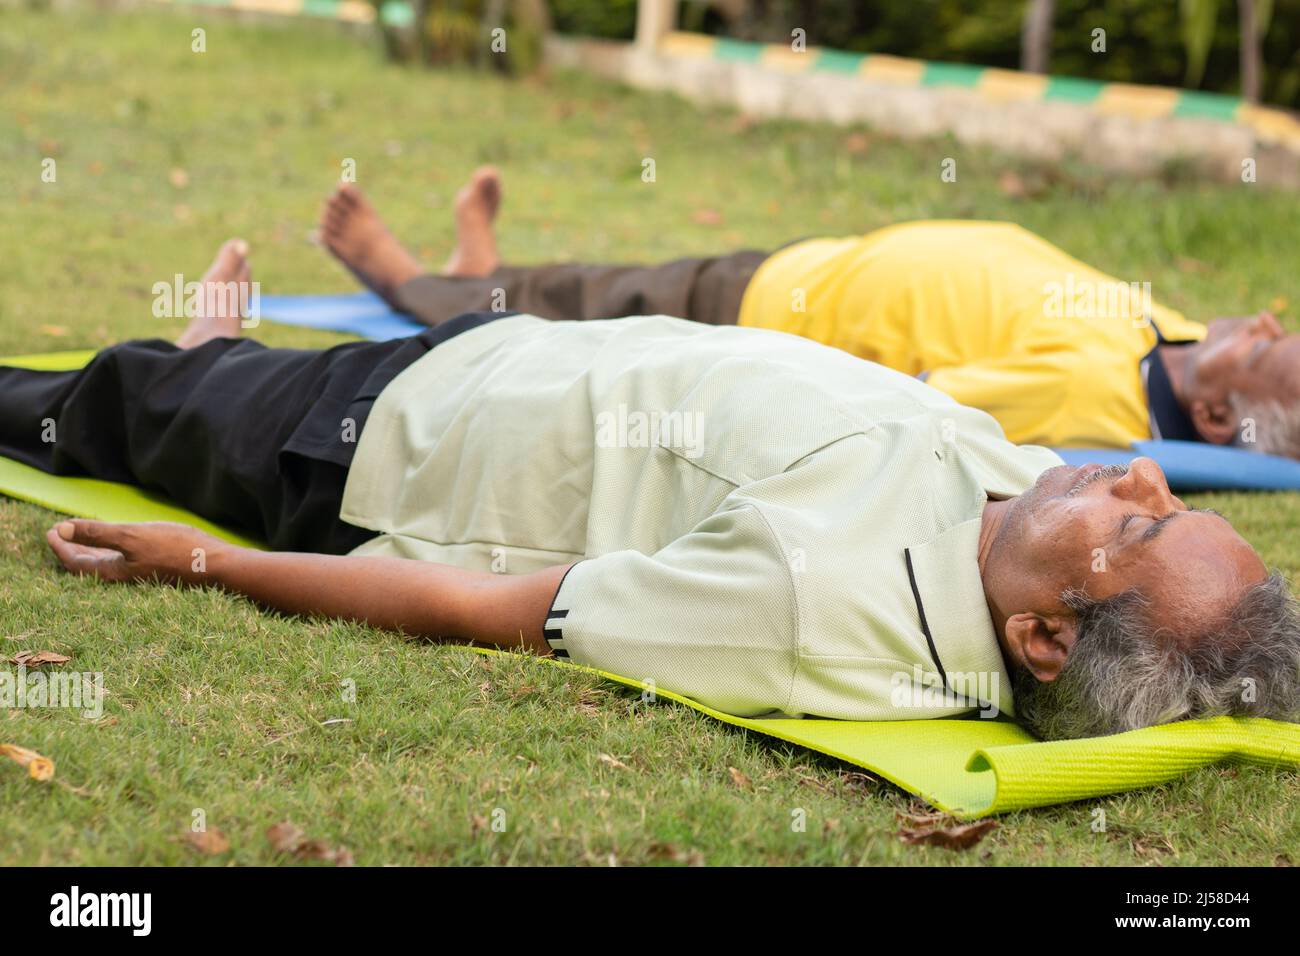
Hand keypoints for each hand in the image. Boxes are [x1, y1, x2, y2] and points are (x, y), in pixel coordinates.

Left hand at [45, 519, 228, 584]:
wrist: (215, 564)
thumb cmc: (175, 549)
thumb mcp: (132, 536)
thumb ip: (96, 533)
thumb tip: (61, 529)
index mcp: (113, 572)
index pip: (75, 562)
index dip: (60, 546)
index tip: (51, 531)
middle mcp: (122, 575)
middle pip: (87, 564)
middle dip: (71, 547)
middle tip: (59, 532)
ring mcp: (138, 571)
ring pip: (105, 561)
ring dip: (90, 548)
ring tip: (80, 535)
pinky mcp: (153, 565)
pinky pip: (121, 558)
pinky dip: (110, 548)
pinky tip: (116, 539)